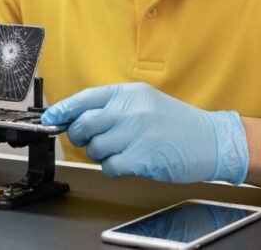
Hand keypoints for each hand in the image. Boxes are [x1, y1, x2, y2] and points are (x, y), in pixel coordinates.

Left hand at [41, 82, 247, 183]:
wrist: (212, 140)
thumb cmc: (176, 124)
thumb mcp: (145, 102)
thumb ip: (113, 107)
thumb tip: (75, 116)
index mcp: (129, 93)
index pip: (85, 98)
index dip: (62, 110)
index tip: (49, 119)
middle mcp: (131, 110)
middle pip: (83, 124)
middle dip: (79, 136)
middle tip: (91, 139)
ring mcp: (136, 133)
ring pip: (95, 148)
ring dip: (101, 153)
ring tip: (122, 149)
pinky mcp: (142, 157)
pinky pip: (110, 166)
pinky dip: (114, 167)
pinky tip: (129, 161)